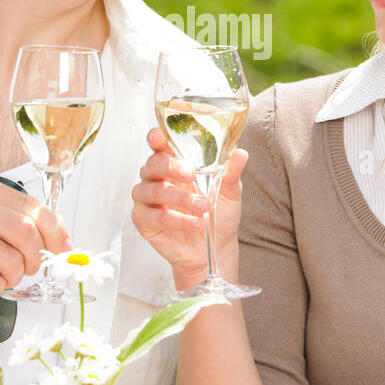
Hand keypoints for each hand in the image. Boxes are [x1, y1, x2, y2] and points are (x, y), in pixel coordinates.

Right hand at [130, 127, 248, 288]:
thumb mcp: (229, 191)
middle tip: (191, 175)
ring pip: (154, 191)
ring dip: (180, 199)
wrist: (216, 247)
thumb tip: (240, 153)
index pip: (158, 145)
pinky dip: (177, 220)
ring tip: (203, 207)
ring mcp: (147, 199)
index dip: (156, 138)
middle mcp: (156, 178)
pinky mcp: (144, 221)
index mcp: (173, 164)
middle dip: (172, 167)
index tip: (159, 137)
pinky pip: (155, 216)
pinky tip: (196, 224)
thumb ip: (230, 172)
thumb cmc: (219, 214)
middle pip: (153, 164)